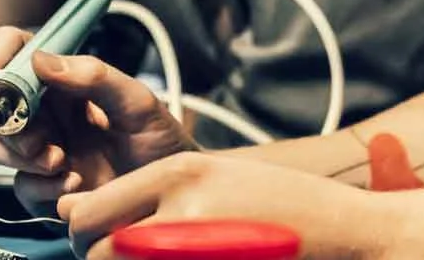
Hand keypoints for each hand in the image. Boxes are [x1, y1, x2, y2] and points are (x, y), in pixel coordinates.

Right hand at [0, 27, 196, 214]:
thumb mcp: (138, 103)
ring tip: (61, 162)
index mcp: (66, 80)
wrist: (171, 195)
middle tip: (36, 137)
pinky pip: (22, 185)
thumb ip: (95, 77)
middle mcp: (48, 110)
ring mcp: (43, 148)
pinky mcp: (45, 187)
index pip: (17, 51)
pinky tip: (73, 186)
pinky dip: (43, 187)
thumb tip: (41, 60)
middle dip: (7, 119)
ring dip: (22, 154)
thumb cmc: (162, 143)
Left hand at [60, 153, 420, 259]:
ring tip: (161, 258)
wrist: (348, 234)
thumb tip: (76, 213)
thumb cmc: (280, 204)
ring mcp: (197, 250)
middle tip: (124, 257)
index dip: (84, 235)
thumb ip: (149, 191)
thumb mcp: (215, 174)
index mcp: (178, 172)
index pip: (91, 213)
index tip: (96, 240)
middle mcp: (182, 210)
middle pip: (98, 252)